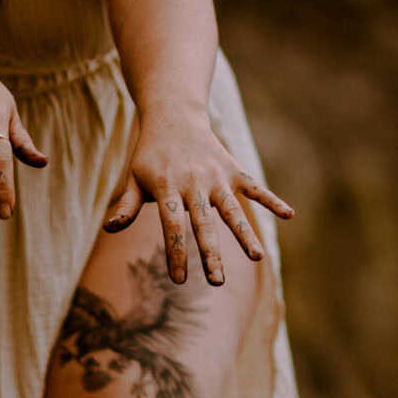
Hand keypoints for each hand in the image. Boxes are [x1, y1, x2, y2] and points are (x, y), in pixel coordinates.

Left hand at [103, 113, 293, 284]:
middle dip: (211, 254)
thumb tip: (108, 228)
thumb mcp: (135, 177)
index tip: (179, 279)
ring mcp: (216, 177)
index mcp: (167, 188)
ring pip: (232, 210)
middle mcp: (194, 183)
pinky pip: (255, 187)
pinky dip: (271, 199)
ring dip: (245, 234)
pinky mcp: (232, 170)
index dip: (176, 252)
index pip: (172, 225)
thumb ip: (126, 204)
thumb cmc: (151, 155)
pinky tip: (289, 215)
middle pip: (204, 223)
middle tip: (217, 282)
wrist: (174, 116)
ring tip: (258, 258)